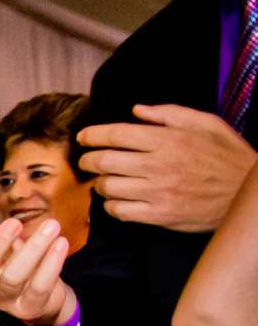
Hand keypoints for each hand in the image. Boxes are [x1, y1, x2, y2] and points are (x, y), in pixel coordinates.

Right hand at [0, 190, 75, 325]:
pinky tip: (61, 243)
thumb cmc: (6, 257)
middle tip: (14, 222)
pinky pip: (39, 286)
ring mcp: (5, 299)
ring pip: (13, 278)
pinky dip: (51, 264)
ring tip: (52, 225)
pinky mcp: (30, 306)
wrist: (39, 289)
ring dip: (33, 250)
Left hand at [80, 103, 257, 233]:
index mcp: (168, 140)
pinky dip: (111, 205)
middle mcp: (158, 165)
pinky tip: (117, 199)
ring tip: (104, 180)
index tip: (83, 137)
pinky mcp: (158, 215)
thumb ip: (170, 114)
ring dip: (99, 183)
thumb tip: (136, 110)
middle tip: (87, 160)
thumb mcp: (207, 125)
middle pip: (104, 161)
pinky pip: (119, 211)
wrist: (245, 195)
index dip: (93, 135)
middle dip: (88, 159)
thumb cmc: (227, 156)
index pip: (117, 134)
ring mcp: (157, 192)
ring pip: (107, 187)